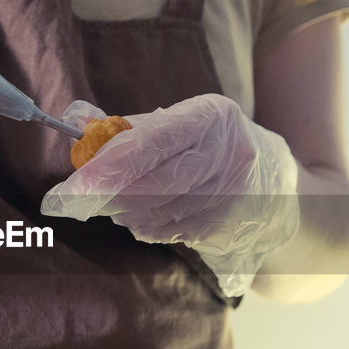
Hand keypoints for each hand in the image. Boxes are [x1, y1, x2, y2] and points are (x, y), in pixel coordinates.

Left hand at [41, 94, 299, 296]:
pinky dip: (145, 226)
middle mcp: (228, 154)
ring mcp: (232, 195)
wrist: (274, 184)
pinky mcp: (228, 226)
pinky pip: (169, 231)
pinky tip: (143, 216)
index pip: (152, 142)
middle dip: (108, 194)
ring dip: (124, 211)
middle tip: (77, 200)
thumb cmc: (210, 145)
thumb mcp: (178, 123)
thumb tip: (75, 121)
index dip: (109, 165)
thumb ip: (127, 126)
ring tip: (118, 202)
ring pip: (157, 212)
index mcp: (212, 116)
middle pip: (153, 183)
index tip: (73, 185)